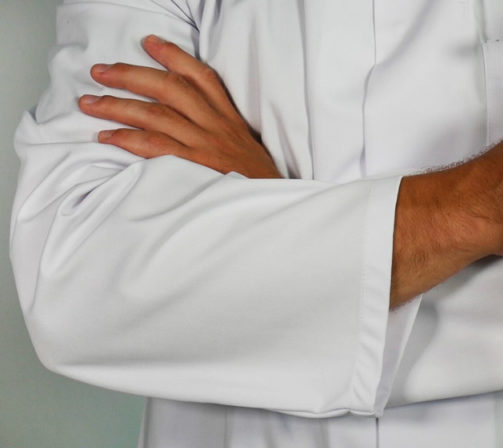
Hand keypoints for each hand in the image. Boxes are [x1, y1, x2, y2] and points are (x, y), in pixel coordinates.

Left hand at [78, 35, 280, 178]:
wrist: (270, 205)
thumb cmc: (255, 181)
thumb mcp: (246, 147)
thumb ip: (221, 129)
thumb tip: (187, 118)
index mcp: (229, 118)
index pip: (202, 77)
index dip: (174, 56)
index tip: (149, 43)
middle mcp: (216, 126)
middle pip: (169, 89)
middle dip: (131, 75)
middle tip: (100, 72)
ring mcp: (204, 146)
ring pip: (155, 115)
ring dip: (117, 106)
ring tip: (90, 103)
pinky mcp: (194, 168)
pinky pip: (155, 147)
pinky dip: (127, 140)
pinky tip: (107, 136)